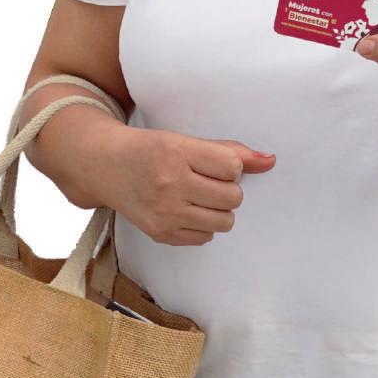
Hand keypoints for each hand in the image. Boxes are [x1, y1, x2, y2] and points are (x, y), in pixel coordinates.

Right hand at [98, 127, 276, 245]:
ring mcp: (164, 212)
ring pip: (224, 221)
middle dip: (228, 189)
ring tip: (201, 196)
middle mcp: (170, 183)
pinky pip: (205, 237)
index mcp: (177, 153)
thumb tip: (270, 161)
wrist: (107, 166)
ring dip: (219, 209)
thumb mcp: (185, 140)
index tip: (216, 164)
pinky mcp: (161, 233)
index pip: (232, 167)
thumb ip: (229, 151)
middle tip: (209, 181)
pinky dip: (203, 224)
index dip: (231, 166)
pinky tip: (187, 209)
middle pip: (233, 197)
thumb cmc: (151, 150)